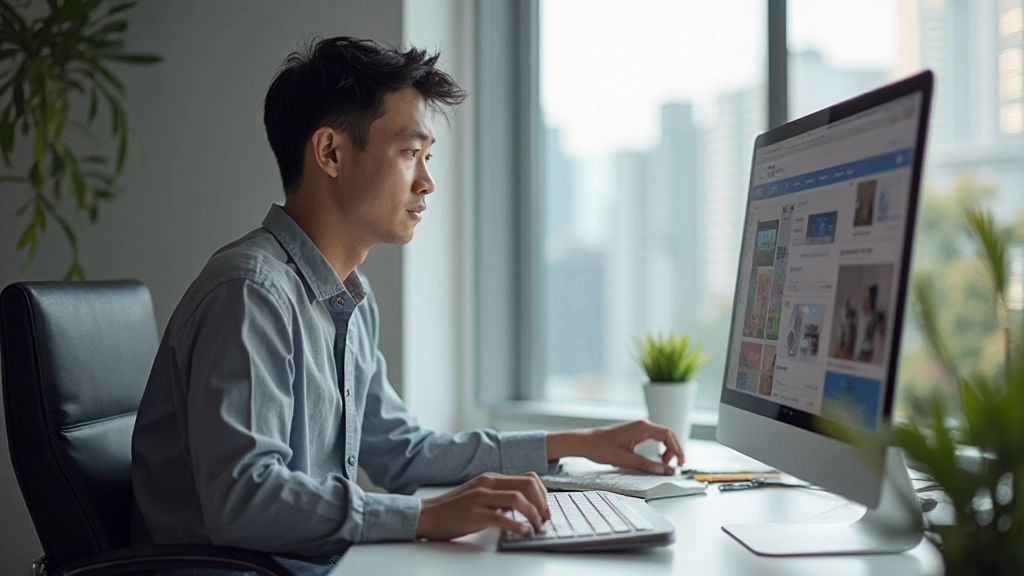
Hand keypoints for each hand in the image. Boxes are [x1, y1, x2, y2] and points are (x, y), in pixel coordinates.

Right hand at [415, 472, 550, 540]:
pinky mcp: (474, 514)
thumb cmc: (453, 508)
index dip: (543, 494)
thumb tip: (521, 504)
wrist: (428, 514)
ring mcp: (481, 498)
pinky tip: (523, 532)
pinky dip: (517, 525)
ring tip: (537, 527)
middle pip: (527, 485)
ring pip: (518, 499)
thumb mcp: (479, 495)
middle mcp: (488, 483)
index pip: (528, 478)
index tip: (545, 509)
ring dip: (534, 514)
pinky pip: (501, 518)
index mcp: (491, 478)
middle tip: (544, 518)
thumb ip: (499, 496)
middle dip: (542, 503)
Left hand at [547, 420, 683, 475]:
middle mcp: (642, 425)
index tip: (679, 463)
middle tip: (675, 466)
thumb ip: (648, 466)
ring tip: (664, 464)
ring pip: (661, 436)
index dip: (677, 449)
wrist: (584, 443)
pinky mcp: (634, 433)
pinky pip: (652, 438)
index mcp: (642, 427)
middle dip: (674, 450)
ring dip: (666, 450)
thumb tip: (666, 471)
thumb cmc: (601, 448)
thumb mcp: (626, 460)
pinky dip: (658, 448)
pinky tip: (656, 459)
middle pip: (667, 434)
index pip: (668, 434)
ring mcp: (638, 428)